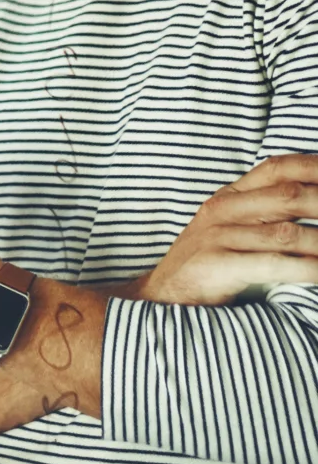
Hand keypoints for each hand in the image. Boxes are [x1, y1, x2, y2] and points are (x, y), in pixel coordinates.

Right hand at [140, 156, 317, 303]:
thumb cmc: (206, 265)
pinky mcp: (216, 265)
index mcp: (228, 196)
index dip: (312, 166)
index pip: (276, 168)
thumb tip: (309, 205)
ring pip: (286, 233)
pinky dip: (306, 270)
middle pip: (288, 196)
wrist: (161, 297)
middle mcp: (223, 210)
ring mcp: (218, 236)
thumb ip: (262, 213)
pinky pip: (273, 264)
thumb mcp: (229, 228)